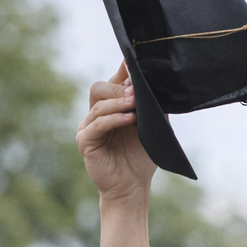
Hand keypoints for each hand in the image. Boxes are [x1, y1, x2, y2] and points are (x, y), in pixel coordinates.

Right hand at [76, 63, 155, 202]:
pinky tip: (128, 118)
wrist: (133, 185)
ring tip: (135, 104)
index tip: (133, 60)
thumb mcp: (153, 128)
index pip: (114, 82)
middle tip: (137, 91)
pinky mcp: (85, 141)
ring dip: (118, 102)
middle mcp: (97, 113)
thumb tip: (160, 87)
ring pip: (98, 105)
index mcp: (113, 107)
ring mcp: (88, 126)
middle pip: (100, 88)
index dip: (123, 70)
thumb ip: (154, 108)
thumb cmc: (142, 157)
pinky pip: (97, 124)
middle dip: (119, 89)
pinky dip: (113, 119)